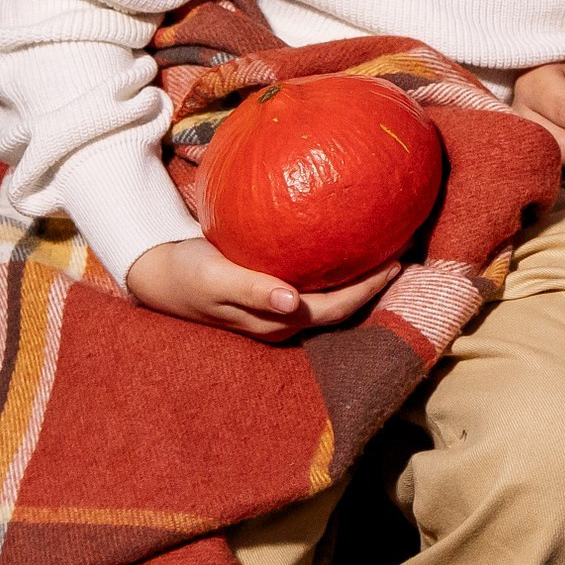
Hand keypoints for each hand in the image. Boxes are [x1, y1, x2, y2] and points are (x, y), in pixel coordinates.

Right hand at [126, 238, 398, 340]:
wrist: (159, 274)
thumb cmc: (188, 275)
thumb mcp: (215, 279)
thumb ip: (252, 291)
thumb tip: (292, 303)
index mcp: (276, 322)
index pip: (336, 309)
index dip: (369, 289)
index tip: (396, 261)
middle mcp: (284, 319)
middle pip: (343, 306)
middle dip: (376, 282)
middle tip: (405, 248)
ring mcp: (280, 308)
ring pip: (333, 297)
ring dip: (362, 275)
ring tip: (388, 244)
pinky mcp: (273, 291)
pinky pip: (316, 283)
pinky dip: (338, 267)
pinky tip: (349, 242)